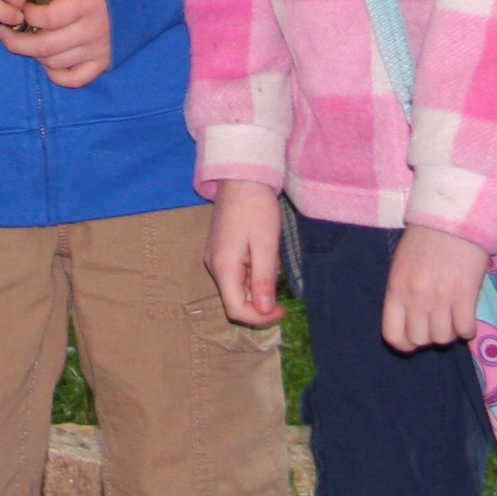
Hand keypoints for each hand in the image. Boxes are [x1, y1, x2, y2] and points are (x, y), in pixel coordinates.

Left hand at [0, 0, 111, 84]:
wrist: (134, 3)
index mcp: (86, 4)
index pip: (50, 18)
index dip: (28, 15)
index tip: (20, 9)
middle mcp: (92, 30)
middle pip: (46, 46)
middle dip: (17, 42)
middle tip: (4, 33)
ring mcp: (97, 50)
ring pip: (55, 63)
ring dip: (35, 55)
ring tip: (26, 42)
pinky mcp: (101, 64)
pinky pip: (73, 79)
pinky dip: (56, 74)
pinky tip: (47, 60)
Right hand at [206, 177, 283, 325]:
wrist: (242, 178)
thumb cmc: (256, 208)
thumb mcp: (266, 246)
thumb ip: (264, 281)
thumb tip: (265, 312)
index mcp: (224, 267)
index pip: (236, 310)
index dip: (260, 317)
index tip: (282, 309)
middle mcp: (214, 266)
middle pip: (235, 301)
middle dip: (261, 300)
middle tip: (280, 280)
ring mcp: (216, 258)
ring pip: (238, 288)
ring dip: (259, 284)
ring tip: (272, 259)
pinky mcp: (221, 251)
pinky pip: (238, 274)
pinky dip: (254, 273)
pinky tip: (264, 253)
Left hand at [381, 223, 487, 351]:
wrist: (453, 216)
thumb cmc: (425, 238)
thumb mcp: (402, 265)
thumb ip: (404, 293)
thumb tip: (414, 320)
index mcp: (396, 289)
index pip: (392, 335)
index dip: (405, 344)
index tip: (415, 338)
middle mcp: (415, 297)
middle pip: (420, 340)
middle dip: (430, 336)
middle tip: (438, 321)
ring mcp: (441, 298)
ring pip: (443, 338)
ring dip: (450, 332)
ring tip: (453, 316)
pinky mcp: (465, 295)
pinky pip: (465, 329)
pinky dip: (467, 328)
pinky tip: (467, 315)